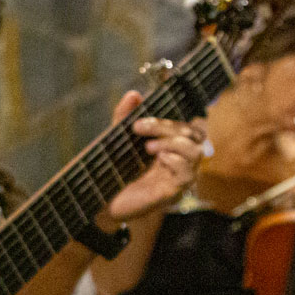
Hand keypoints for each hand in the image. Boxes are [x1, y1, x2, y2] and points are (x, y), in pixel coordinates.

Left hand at [102, 91, 204, 223]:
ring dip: (173, 143)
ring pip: (196, 152)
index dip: (180, 113)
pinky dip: (176, 162)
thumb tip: (133, 94)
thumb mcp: (116, 139)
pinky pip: (187, 174)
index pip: (190, 123)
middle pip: (194, 134)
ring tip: (148, 147)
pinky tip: (159, 160)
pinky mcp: (173, 192)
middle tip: (139, 127)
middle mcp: (180, 158)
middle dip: (168, 126)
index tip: (149, 112)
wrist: (97, 199)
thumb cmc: (112, 169)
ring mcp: (179, 176)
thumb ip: (124, 117)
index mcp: (171, 143)